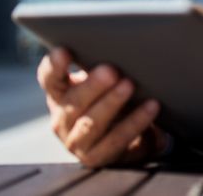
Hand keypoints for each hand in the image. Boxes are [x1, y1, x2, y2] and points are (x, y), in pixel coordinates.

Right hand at [37, 48, 166, 166]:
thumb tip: (124, 44)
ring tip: (129, 85)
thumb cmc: (112, 96)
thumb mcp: (104, 81)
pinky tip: (151, 106)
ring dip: (111, 103)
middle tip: (111, 70)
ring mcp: (76, 141)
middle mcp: (62, 118)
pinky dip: (135, 122)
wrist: (128, 135)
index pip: (50, 79)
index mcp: (60, 94)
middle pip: (72, 101)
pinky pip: (116, 140)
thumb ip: (102, 66)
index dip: (54, 66)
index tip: (63, 51)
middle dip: (92, 85)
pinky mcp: (95, 157)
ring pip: (91, 123)